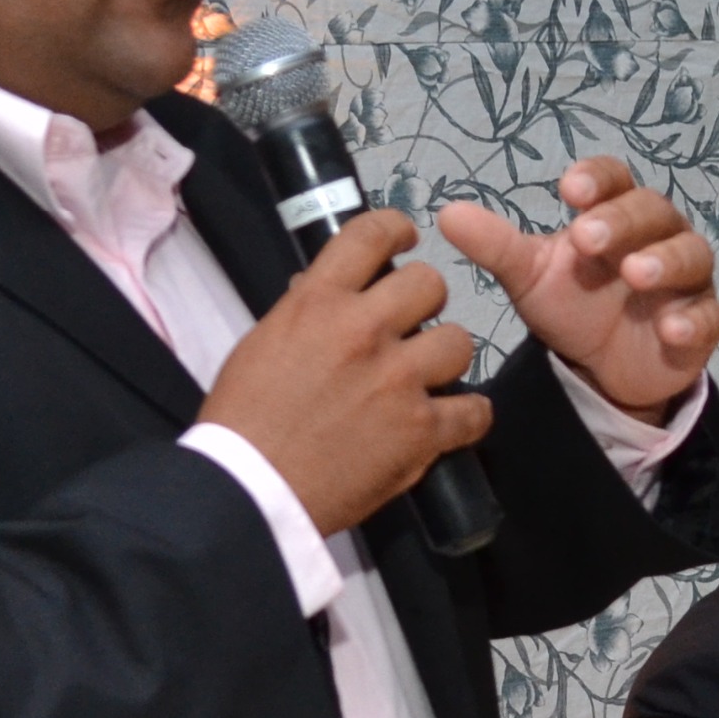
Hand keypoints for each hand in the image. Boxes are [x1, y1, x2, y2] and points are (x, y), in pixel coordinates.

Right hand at [198, 207, 485, 533]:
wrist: (252, 487)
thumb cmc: (244, 419)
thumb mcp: (263, 344)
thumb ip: (305, 313)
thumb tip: (327, 293)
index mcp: (318, 302)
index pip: (370, 236)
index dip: (395, 231)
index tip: (404, 239)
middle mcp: (364, 331)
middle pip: (429, 284)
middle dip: (423, 302)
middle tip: (410, 325)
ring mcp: (399, 380)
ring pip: (459, 341)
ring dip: (445, 358)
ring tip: (427, 377)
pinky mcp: (421, 430)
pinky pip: (474, 410)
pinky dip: (468, 416)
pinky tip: (453, 420)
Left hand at [436, 158, 718, 423]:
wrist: (602, 368)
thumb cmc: (573, 304)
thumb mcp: (530, 277)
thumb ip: (496, 247)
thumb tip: (446, 214)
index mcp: (615, 213)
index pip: (615, 180)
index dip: (598, 179)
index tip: (569, 189)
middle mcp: (658, 237)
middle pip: (653, 212)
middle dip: (623, 222)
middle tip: (587, 238)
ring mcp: (686, 281)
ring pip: (691, 256)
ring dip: (666, 261)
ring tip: (637, 275)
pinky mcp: (701, 325)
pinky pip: (709, 317)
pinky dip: (694, 321)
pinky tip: (671, 330)